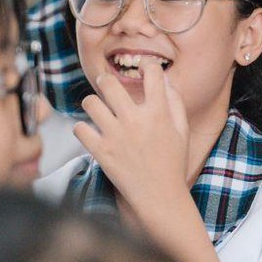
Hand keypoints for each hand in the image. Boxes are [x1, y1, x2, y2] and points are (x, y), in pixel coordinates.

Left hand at [74, 58, 196, 225]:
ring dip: (92, 104)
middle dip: (106, 80)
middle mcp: (136, 120)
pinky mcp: (100, 151)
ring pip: (90, 103)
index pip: (152, 74)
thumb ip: (175, 103)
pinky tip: (91, 132)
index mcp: (159, 113)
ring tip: (97, 109)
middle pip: (109, 83)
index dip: (147, 66)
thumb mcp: (182, 130)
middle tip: (106, 85)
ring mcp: (116, 135)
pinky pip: (79, 129)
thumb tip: (165, 81)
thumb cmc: (173, 162)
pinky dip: (83, 129)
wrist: (159, 194)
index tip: (144, 70)